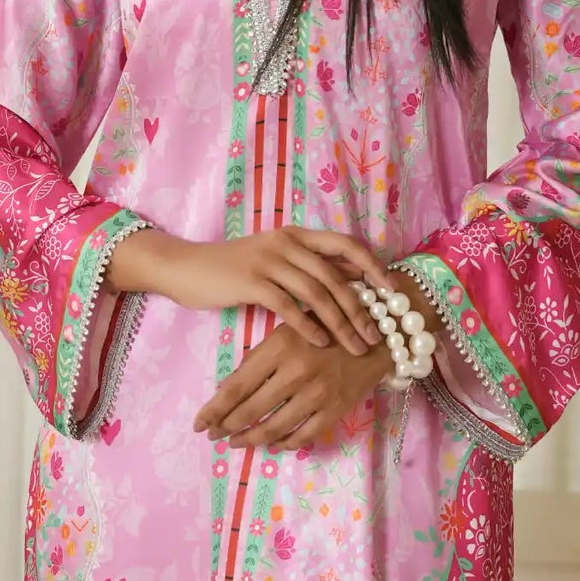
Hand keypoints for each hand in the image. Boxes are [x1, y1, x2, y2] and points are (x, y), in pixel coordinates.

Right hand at [162, 227, 391, 356]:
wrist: (187, 268)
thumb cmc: (233, 268)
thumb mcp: (274, 259)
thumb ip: (308, 265)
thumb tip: (351, 279)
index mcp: (296, 234)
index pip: (346, 244)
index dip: (372, 266)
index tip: (392, 290)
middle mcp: (287, 242)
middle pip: (336, 275)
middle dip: (361, 307)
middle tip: (377, 334)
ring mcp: (269, 260)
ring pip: (317, 293)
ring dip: (341, 323)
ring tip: (355, 346)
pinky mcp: (251, 281)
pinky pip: (289, 306)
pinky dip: (309, 326)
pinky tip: (321, 344)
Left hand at [192, 320, 395, 450]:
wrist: (377, 334)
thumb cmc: (326, 326)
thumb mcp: (288, 329)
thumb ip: (260, 357)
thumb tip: (229, 389)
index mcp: (278, 346)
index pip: (235, 386)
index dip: (213, 410)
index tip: (199, 424)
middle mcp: (295, 372)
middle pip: (250, 411)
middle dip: (226, 427)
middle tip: (214, 436)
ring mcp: (316, 394)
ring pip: (274, 428)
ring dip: (250, 439)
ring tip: (237, 442)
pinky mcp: (335, 410)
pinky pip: (302, 436)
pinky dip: (283, 443)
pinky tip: (272, 443)